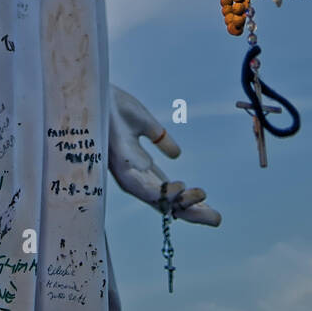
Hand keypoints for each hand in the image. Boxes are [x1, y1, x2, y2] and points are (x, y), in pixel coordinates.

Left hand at [109, 85, 221, 225]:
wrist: (95, 91)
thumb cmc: (112, 106)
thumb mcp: (144, 123)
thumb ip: (159, 138)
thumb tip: (177, 155)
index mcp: (140, 167)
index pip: (169, 191)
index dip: (189, 200)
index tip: (212, 208)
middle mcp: (133, 174)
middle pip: (166, 202)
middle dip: (191, 212)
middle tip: (217, 220)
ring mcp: (126, 172)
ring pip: (156, 199)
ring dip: (181, 203)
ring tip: (203, 201)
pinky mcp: (119, 165)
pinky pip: (142, 186)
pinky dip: (162, 191)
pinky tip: (180, 187)